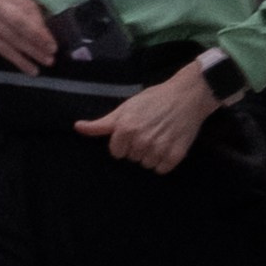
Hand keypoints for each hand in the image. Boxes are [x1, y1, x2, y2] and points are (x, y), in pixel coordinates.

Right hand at [0, 0, 57, 68]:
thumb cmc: (2, 5)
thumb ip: (30, 11)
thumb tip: (45, 34)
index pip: (26, 9)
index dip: (40, 28)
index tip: (52, 42)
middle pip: (18, 24)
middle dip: (37, 40)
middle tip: (51, 53)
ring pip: (12, 39)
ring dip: (31, 53)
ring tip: (46, 61)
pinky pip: (4, 51)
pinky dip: (19, 61)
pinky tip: (31, 68)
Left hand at [81, 64, 212, 173]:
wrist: (188, 95)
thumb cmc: (154, 99)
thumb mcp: (125, 108)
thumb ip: (101, 123)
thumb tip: (77, 127)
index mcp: (126, 129)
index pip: (117, 153)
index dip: (124, 143)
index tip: (135, 131)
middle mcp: (141, 141)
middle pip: (132, 159)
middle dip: (138, 148)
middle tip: (150, 131)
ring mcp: (159, 149)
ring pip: (146, 165)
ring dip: (152, 155)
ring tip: (160, 137)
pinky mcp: (176, 155)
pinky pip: (162, 169)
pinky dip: (165, 161)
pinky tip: (169, 145)